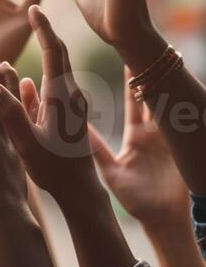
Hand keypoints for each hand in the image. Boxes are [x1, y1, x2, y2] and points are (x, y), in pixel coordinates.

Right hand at [0, 7, 98, 206]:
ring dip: (33, 61)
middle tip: (30, 15)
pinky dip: (34, 85)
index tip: (34, 8)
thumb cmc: (56, 171)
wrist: (80, 192)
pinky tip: (23, 83)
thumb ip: (8, 112)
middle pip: (55, 57)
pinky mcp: (66, 121)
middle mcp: (69, 97)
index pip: (54, 51)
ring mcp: (69, 109)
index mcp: (62, 95)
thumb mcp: (27, 142)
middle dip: (41, 35)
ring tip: (11, 51)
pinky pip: (49, 94)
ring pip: (50, 76)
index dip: (43, 28)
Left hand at [88, 70, 190, 231]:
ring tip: (173, 61)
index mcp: (137, 135)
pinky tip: (190, 89)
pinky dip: (191, 106)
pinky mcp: (188, 147)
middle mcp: (157, 132)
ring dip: (173, 85)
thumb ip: (96, 149)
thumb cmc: (136, 201)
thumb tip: (75, 130)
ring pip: (174, 104)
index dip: (134, 81)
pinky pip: (190, 122)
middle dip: (157, 72)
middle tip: (153, 45)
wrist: (163, 221)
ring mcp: (175, 138)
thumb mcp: (113, 172)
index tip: (128, 56)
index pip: (136, 100)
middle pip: (158, 96)